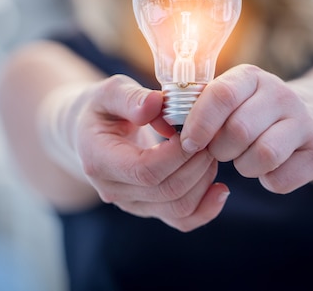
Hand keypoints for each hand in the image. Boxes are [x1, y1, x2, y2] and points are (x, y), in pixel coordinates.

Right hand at [72, 75, 228, 231]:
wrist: (91, 134)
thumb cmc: (103, 108)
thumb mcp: (109, 92)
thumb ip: (130, 98)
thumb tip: (155, 104)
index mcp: (99, 161)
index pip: (145, 170)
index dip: (177, 154)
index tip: (195, 129)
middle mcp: (113, 190)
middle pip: (166, 190)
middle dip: (197, 164)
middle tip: (212, 137)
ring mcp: (131, 204)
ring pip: (178, 208)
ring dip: (204, 181)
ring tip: (212, 151)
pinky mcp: (148, 209)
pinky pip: (181, 220)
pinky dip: (206, 209)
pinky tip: (221, 189)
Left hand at [180, 65, 312, 193]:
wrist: (310, 122)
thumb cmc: (250, 115)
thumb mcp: (228, 102)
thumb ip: (198, 106)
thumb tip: (159, 115)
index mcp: (250, 77)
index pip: (221, 94)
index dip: (200, 123)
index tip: (187, 143)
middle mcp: (281, 93)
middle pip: (239, 130)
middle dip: (221, 150)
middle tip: (221, 152)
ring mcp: (305, 119)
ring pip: (262, 155)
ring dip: (245, 167)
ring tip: (245, 159)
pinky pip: (281, 179)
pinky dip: (269, 181)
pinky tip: (270, 169)